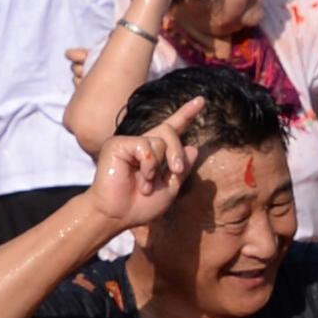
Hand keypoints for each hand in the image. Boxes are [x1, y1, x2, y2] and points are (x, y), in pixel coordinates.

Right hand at [90, 105, 201, 225]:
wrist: (116, 216)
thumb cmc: (139, 206)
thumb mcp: (169, 189)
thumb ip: (181, 170)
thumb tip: (193, 148)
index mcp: (154, 153)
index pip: (172, 129)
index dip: (186, 114)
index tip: (201, 100)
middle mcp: (141, 144)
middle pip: (169, 131)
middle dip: (176, 152)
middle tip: (174, 171)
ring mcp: (128, 143)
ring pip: (160, 139)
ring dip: (159, 166)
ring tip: (146, 184)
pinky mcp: (117, 144)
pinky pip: (146, 146)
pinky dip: (149, 164)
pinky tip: (140, 179)